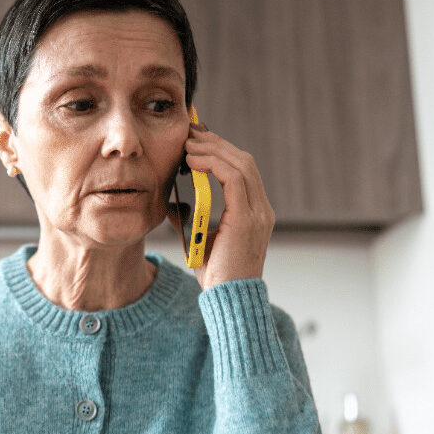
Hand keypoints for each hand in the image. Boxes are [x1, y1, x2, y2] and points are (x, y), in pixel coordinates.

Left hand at [180, 122, 274, 289]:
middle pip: (243, 160)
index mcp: (255, 212)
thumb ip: (189, 220)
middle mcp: (262, 209)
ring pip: (241, 164)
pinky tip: (191, 161)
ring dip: (212, 149)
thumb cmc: (216, 276)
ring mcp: (258, 212)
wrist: (228, 300)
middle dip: (216, 143)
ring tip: (187, 144)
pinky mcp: (247, 218)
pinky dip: (212, 164)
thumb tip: (171, 203)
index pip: (242, 169)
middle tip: (190, 133)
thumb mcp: (199, 240)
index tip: (195, 141)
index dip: (220, 151)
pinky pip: (233, 178)